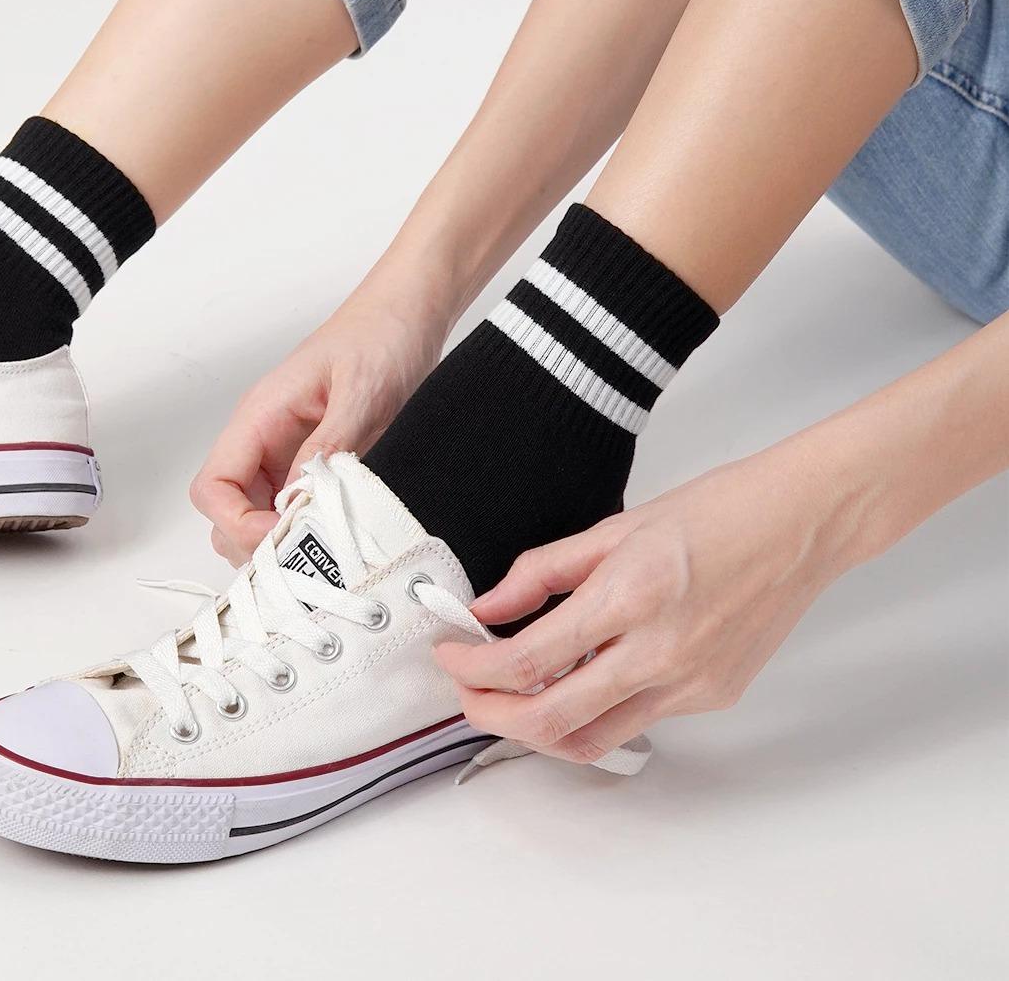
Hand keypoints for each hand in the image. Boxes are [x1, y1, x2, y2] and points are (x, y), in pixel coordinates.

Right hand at [191, 280, 450, 563]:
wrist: (406, 313)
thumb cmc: (380, 336)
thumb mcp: (360, 391)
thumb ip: (330, 444)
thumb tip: (301, 498)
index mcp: (261, 415)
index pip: (213, 486)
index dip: (237, 523)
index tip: (281, 539)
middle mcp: (263, 438)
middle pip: (226, 509)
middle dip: (254, 541)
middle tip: (306, 556)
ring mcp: (286, 452)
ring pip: (256, 514)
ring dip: (281, 539)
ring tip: (326, 548)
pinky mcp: (314, 460)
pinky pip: (293, 506)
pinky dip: (307, 528)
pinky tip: (340, 533)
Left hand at [434, 449, 850, 763]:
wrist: (800, 525)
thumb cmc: (716, 512)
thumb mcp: (613, 528)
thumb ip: (542, 573)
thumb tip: (488, 607)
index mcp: (629, 597)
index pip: (526, 660)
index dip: (473, 667)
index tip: (450, 654)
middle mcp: (660, 653)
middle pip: (549, 720)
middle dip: (490, 713)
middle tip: (466, 690)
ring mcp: (690, 684)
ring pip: (591, 739)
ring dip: (538, 726)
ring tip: (511, 693)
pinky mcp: (711, 698)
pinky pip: (636, 720)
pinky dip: (594, 709)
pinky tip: (580, 676)